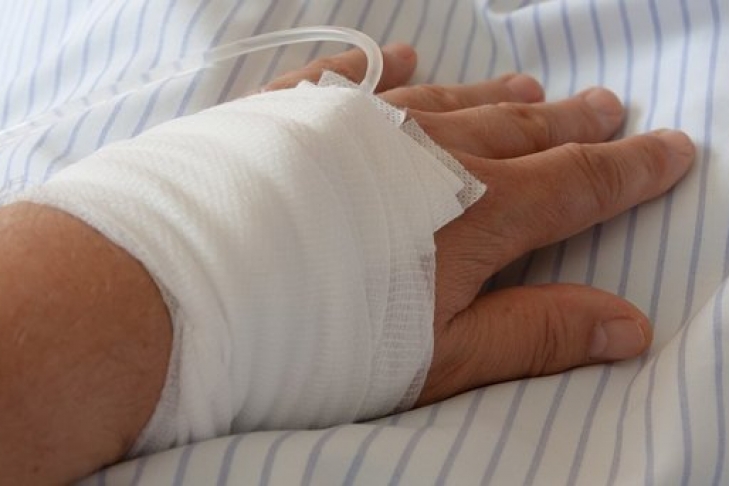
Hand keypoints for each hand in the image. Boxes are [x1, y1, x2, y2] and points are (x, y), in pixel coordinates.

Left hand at [272, 44, 694, 404]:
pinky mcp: (294, 115)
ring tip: (533, 92)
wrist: (188, 287)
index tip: (672, 151)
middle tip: (608, 109)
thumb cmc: (322, 338)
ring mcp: (359, 123)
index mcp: (475, 212)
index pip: (578, 186)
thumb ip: (535, 334)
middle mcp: (427, 151)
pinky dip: (388, 69)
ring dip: (497, 98)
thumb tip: (630, 326)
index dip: (633, 170)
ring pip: (450, 100)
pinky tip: (406, 59)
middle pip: (521, 132)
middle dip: (573, 126)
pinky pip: (355, 78)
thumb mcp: (440, 356)